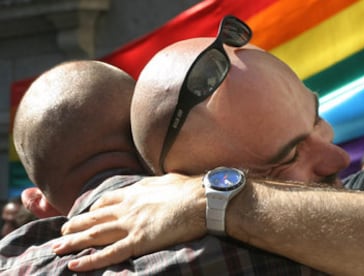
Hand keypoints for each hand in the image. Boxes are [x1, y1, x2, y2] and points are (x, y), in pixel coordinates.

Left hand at [52, 173, 205, 270]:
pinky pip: (110, 254)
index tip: (85, 214)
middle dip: (76, 225)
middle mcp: (128, 208)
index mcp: (135, 192)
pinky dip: (90, 260)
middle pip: (95, 218)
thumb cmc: (189, 189)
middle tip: (61, 232)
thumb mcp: (166, 180)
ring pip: (95, 235)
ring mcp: (131, 224)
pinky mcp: (139, 241)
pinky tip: (75, 264)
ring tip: (57, 247)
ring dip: (74, 241)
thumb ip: (154, 186)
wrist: (201, 199)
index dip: (93, 210)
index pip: (107, 201)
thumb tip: (156, 186)